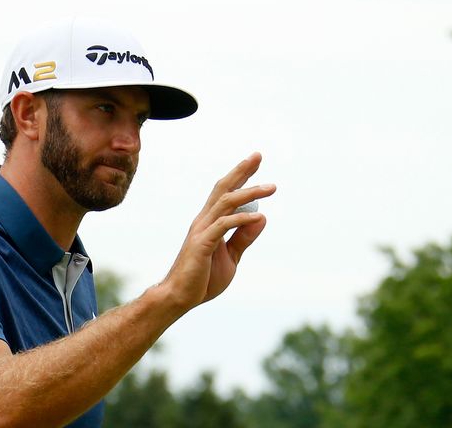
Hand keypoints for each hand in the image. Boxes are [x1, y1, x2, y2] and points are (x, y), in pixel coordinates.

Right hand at [163, 152, 275, 310]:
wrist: (180, 297)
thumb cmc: (202, 278)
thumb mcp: (231, 257)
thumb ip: (244, 238)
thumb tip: (262, 217)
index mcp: (209, 222)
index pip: (226, 192)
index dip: (240, 176)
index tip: (255, 162)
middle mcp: (204, 220)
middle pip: (223, 188)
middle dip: (241, 171)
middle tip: (258, 155)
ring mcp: (202, 231)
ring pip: (226, 202)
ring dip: (249, 192)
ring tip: (271, 187)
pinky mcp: (202, 244)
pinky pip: (224, 226)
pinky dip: (242, 219)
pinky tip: (259, 217)